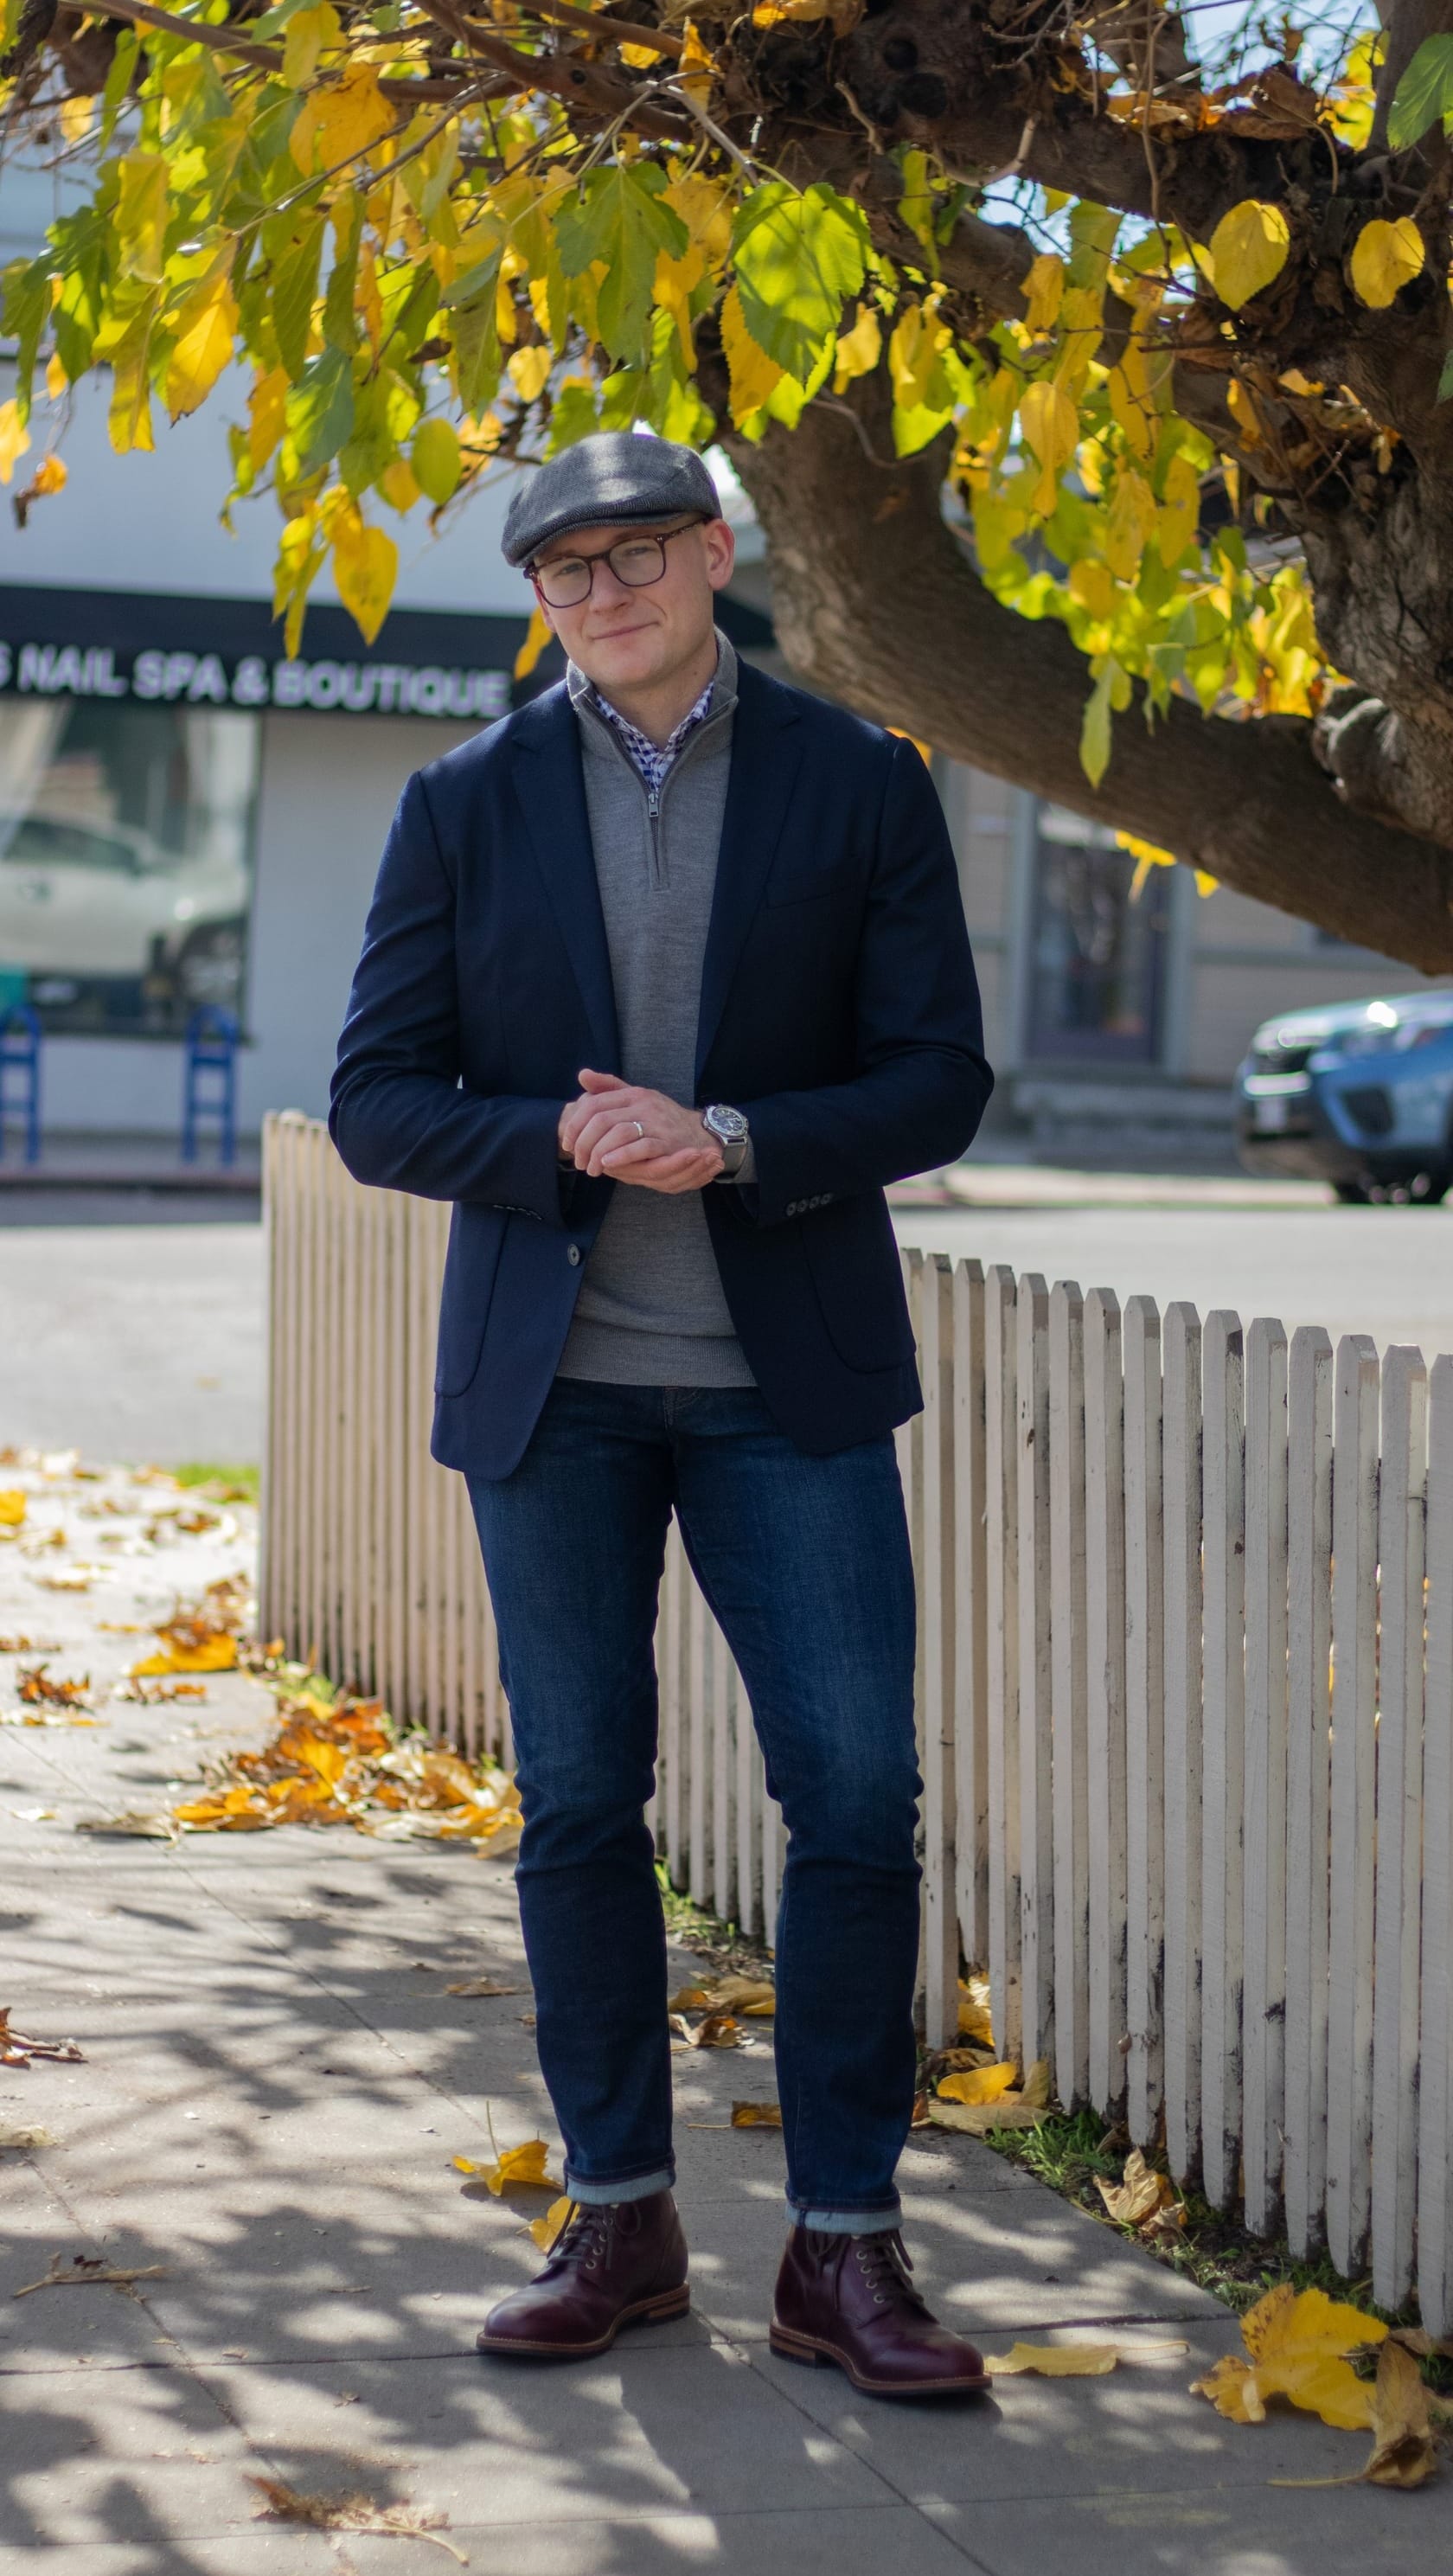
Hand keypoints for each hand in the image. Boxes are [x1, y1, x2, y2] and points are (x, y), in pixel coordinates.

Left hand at [559, 1069, 722, 1193]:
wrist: (699, 1133)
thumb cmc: (662, 1119)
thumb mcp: (636, 1100)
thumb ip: (609, 1089)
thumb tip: (582, 1075)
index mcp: (632, 1094)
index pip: (594, 1104)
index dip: (576, 1125)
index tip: (568, 1143)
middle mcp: (643, 1104)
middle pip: (601, 1119)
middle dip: (584, 1143)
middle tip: (579, 1161)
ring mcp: (656, 1122)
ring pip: (618, 1132)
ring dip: (599, 1152)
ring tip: (592, 1168)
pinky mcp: (667, 1141)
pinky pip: (641, 1147)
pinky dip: (621, 1156)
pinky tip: (609, 1165)